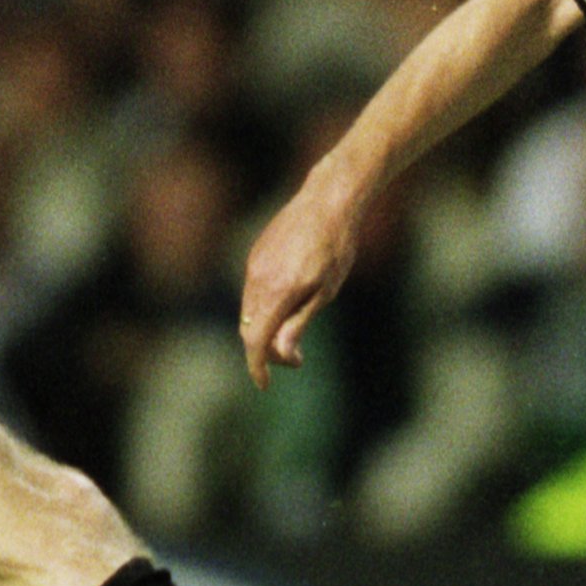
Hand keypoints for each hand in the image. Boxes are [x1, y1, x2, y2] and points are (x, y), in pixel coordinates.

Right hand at [240, 173, 363, 388]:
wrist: (327, 200)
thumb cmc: (336, 246)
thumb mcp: (326, 290)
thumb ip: (299, 322)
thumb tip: (280, 352)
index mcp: (277, 292)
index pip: (255, 341)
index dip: (257, 367)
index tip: (263, 384)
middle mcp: (258, 279)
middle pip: (250, 330)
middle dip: (268, 352)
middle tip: (298, 358)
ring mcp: (254, 265)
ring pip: (249, 312)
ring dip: (265, 331)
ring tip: (295, 334)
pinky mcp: (255, 255)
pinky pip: (251, 293)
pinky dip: (263, 310)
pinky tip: (287, 307)